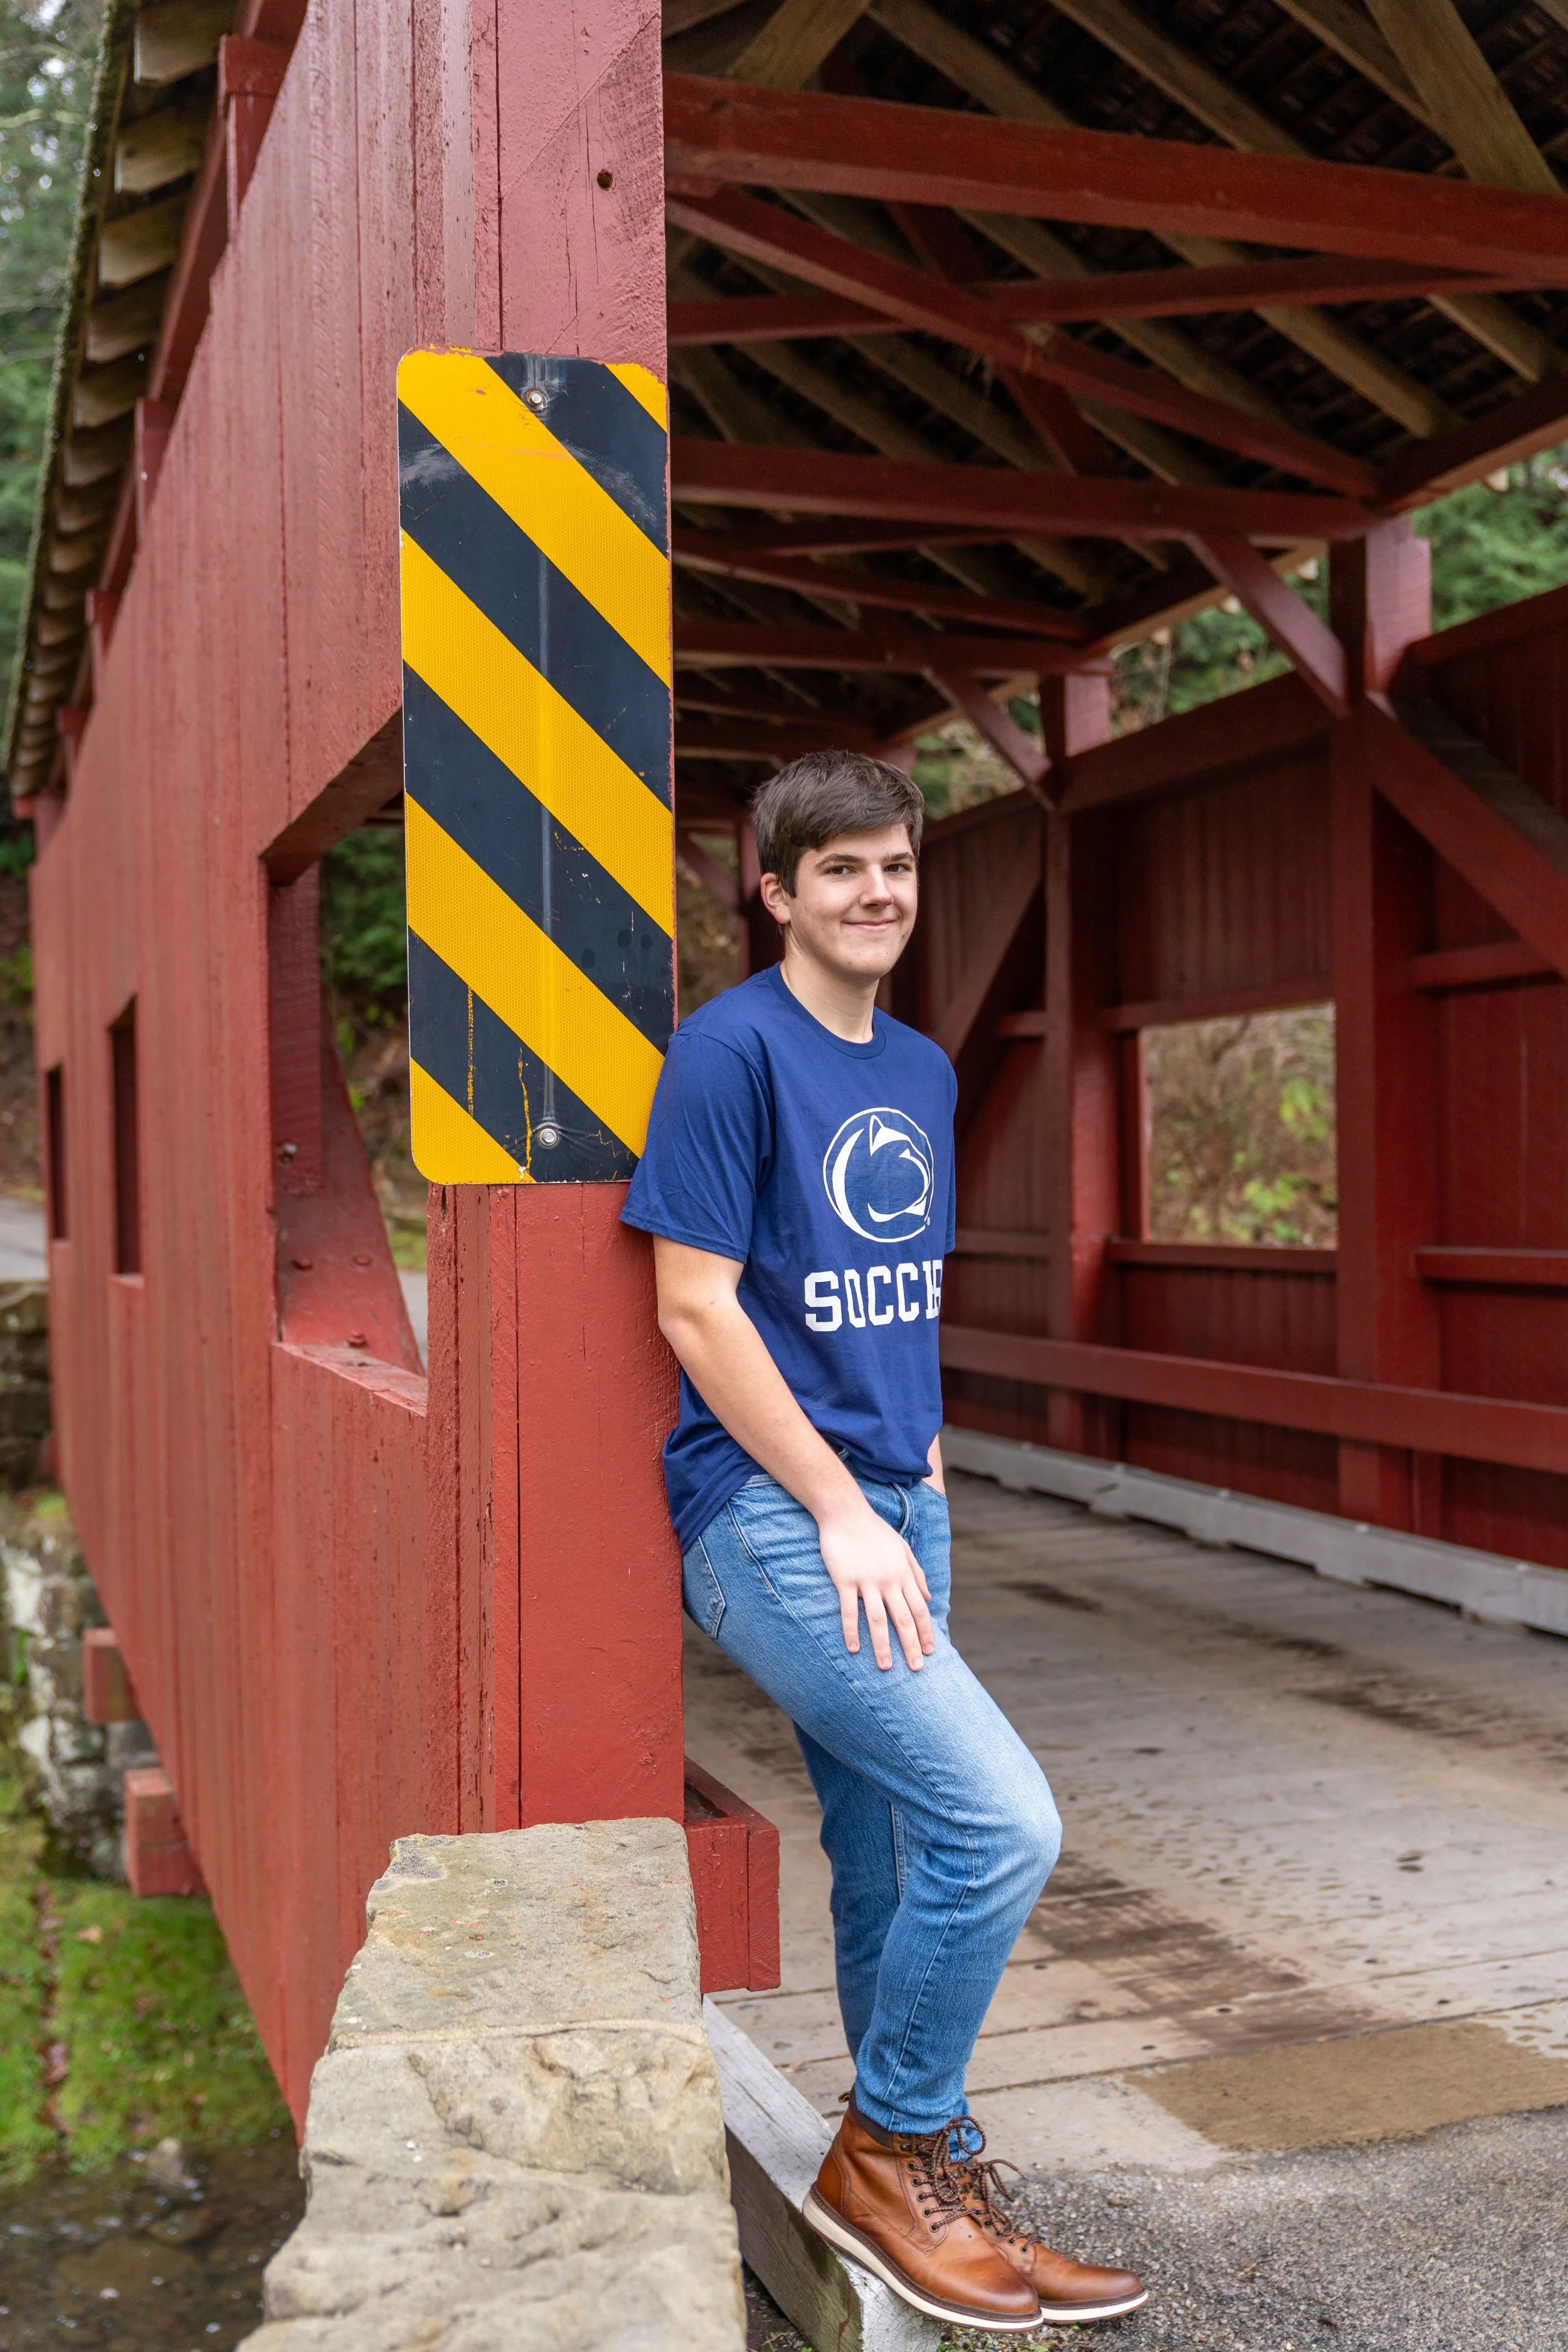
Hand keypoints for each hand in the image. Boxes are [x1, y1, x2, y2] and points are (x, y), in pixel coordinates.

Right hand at [817, 1505, 935, 1671]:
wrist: (846, 1512)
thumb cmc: (874, 1530)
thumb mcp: (903, 1548)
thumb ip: (917, 1573)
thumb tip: (929, 1598)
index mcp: (903, 1574)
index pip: (919, 1609)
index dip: (925, 1632)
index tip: (929, 1652)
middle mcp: (889, 1580)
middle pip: (904, 1619)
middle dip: (911, 1645)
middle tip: (916, 1669)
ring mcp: (867, 1581)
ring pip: (878, 1620)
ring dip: (883, 1646)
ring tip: (886, 1667)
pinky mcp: (845, 1580)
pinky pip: (849, 1610)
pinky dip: (851, 1631)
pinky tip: (853, 1648)